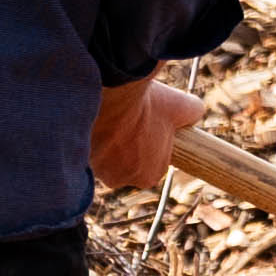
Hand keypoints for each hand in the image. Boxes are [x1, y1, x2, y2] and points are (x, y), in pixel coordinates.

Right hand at [90, 74, 201, 197]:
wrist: (114, 94)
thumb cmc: (150, 104)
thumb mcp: (183, 106)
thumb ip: (193, 114)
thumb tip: (196, 113)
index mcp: (149, 176)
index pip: (152, 167)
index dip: (151, 148)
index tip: (147, 131)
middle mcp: (121, 180)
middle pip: (126, 165)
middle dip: (127, 147)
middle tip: (130, 122)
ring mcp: (98, 170)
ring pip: (104, 158)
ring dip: (107, 143)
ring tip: (113, 119)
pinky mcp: (79, 156)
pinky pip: (86, 149)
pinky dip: (89, 137)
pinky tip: (97, 120)